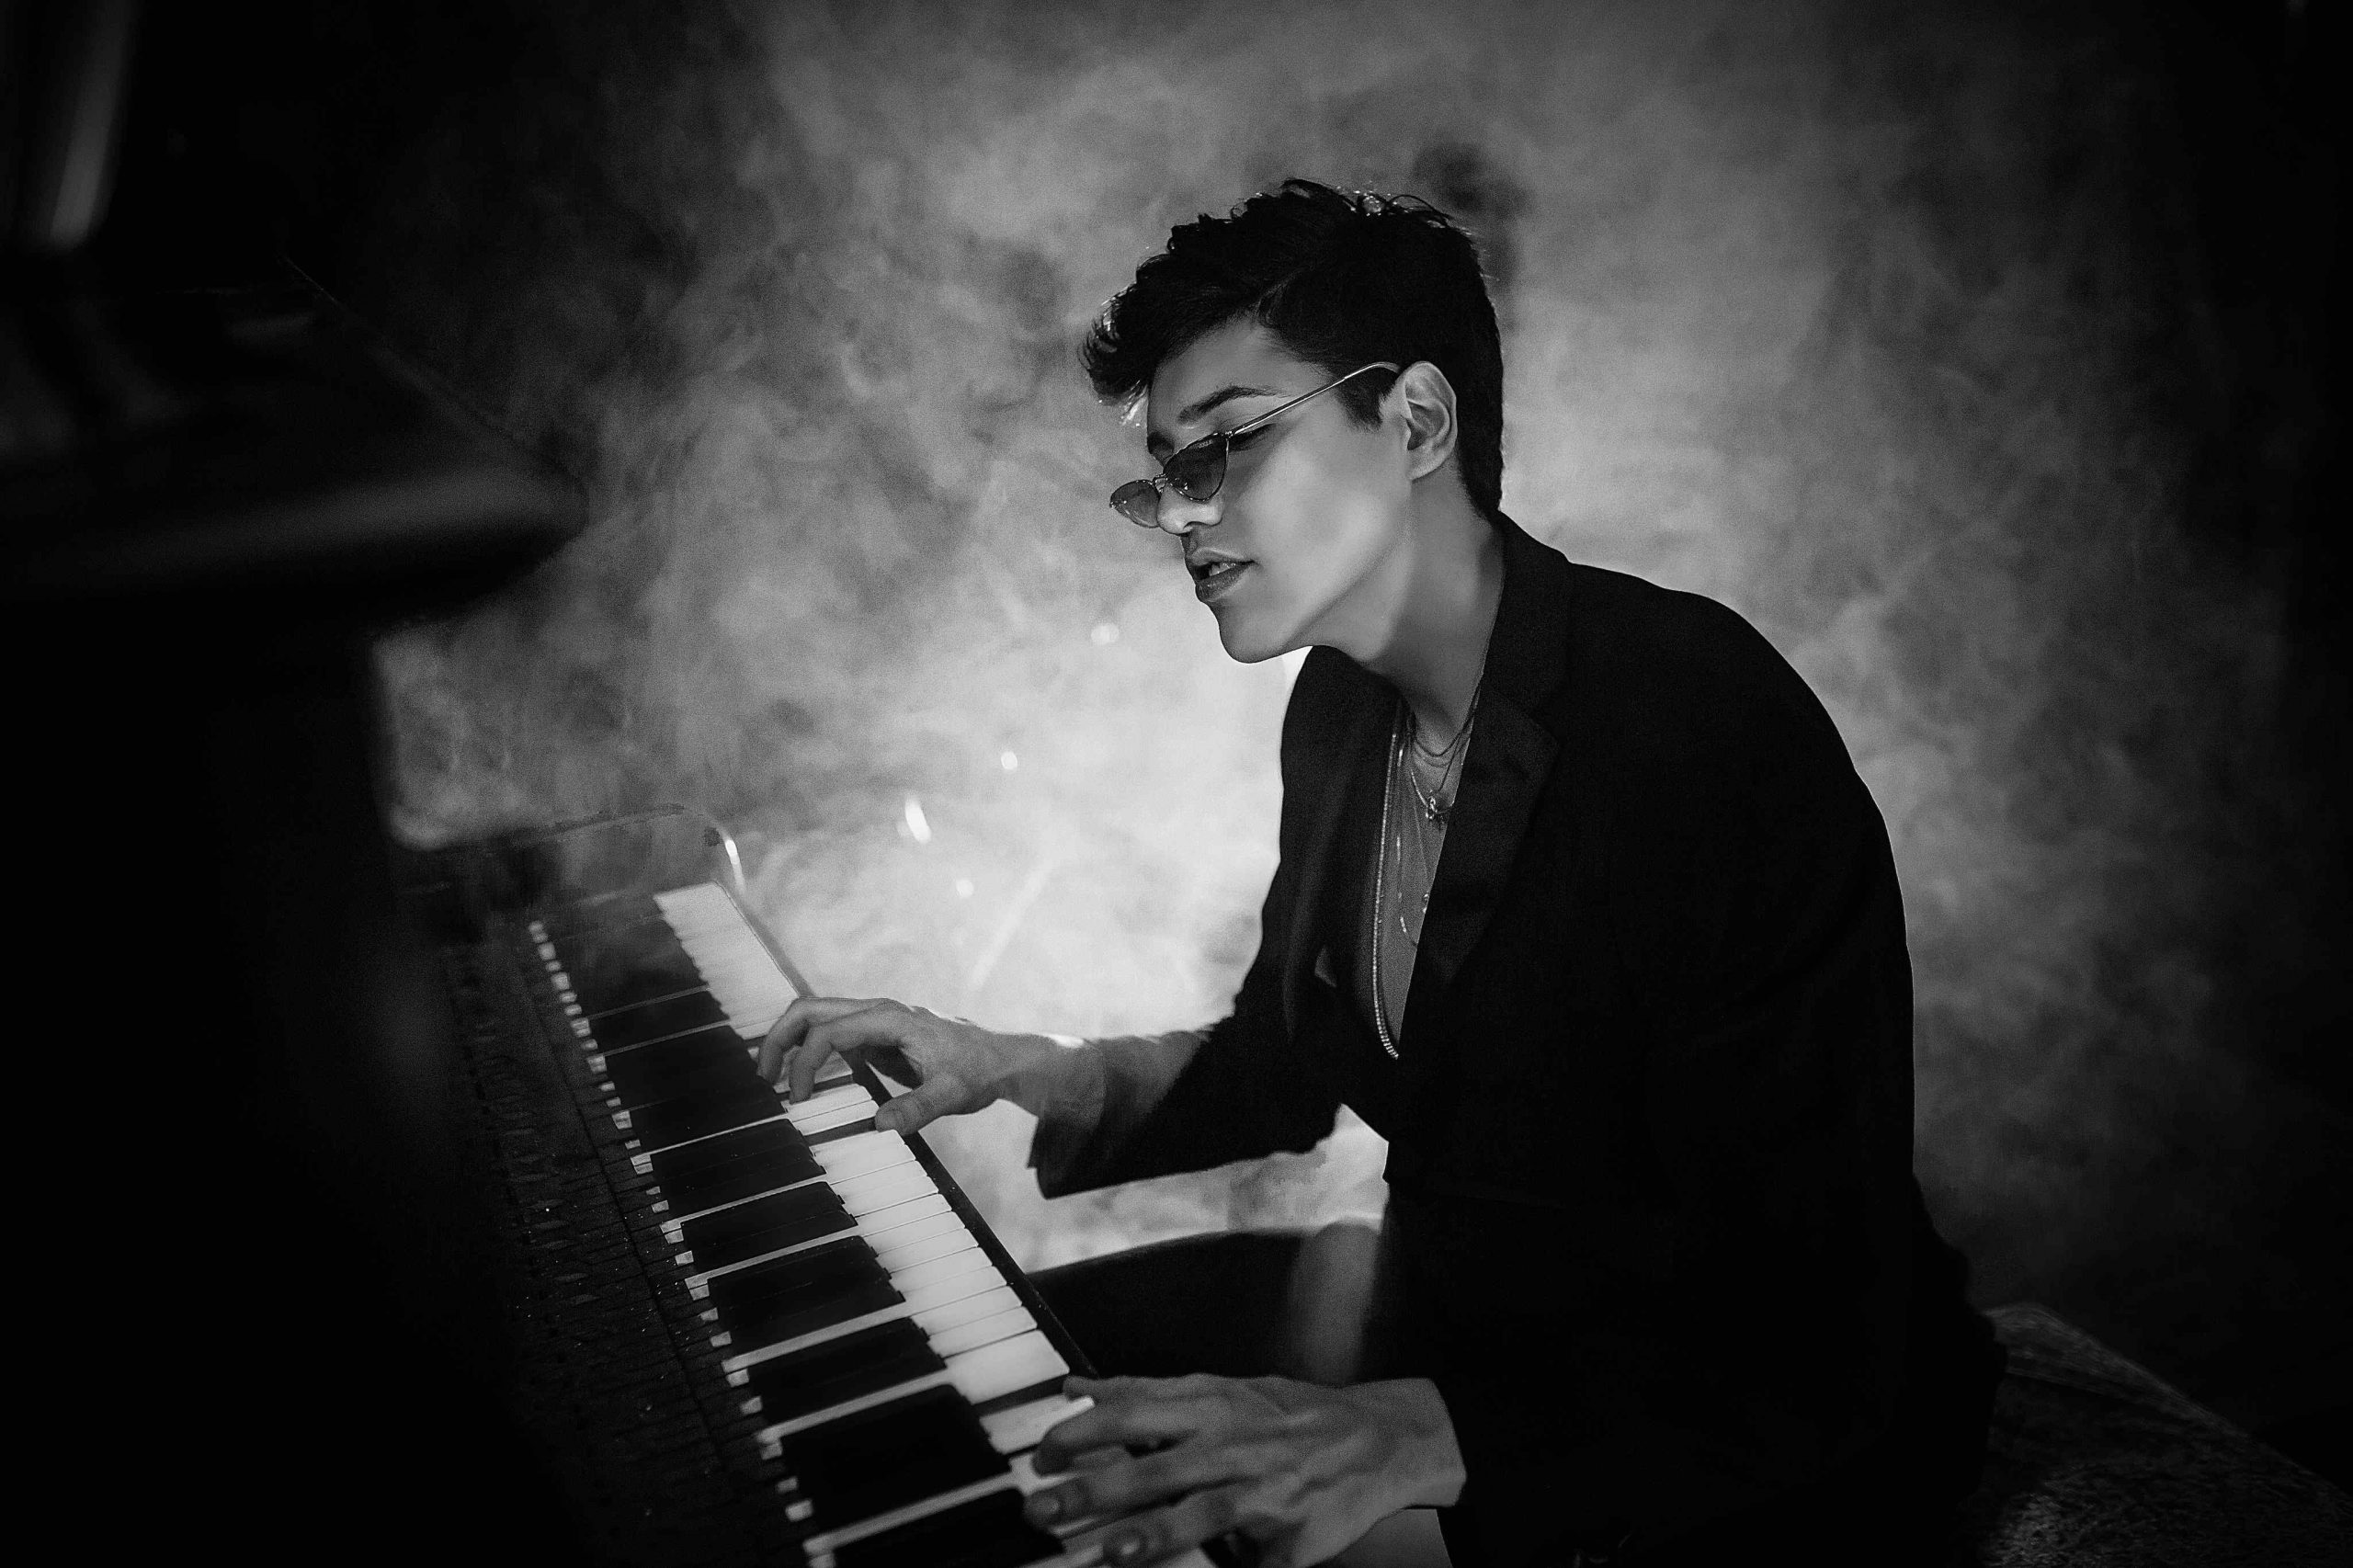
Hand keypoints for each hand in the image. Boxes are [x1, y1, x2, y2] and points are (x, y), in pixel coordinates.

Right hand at [757, 996, 1065, 1133]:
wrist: (1000, 1061)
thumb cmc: (978, 1072)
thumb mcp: (953, 1094)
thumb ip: (919, 1108)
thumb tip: (880, 1126)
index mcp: (892, 1018)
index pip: (831, 1031)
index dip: (807, 1063)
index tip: (798, 1099)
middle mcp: (879, 1012)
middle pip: (811, 1009)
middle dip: (780, 1037)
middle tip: (763, 1076)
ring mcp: (876, 1022)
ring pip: (817, 1016)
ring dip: (789, 1040)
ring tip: (771, 1077)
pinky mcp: (876, 1036)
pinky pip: (832, 1035)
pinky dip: (808, 1051)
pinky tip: (802, 1081)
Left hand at [1026, 1374, 1463, 1567]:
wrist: (1380, 1439)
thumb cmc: (1290, 1415)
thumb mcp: (1222, 1388)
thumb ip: (1147, 1391)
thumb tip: (1077, 1387)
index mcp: (1214, 1403)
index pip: (1135, 1411)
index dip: (1084, 1432)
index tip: (1043, 1454)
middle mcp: (1235, 1444)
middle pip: (1155, 1463)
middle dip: (1096, 1488)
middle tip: (1044, 1508)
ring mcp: (1264, 1492)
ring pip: (1202, 1510)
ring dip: (1155, 1532)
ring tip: (1113, 1551)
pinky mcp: (1290, 1537)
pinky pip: (1249, 1559)